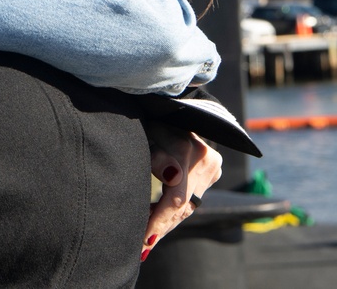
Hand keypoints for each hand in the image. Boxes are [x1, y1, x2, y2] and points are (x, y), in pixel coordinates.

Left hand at [142, 123, 221, 258]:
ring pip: (188, 206)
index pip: (175, 198)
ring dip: (166, 223)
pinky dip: (174, 213)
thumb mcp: (146, 131)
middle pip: (182, 206)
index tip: (143, 238)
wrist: (177, 105)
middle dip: (160, 228)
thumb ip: (156, 154)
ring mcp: (212, 166)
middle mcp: (204, 160)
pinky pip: (192, 198)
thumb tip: (172, 176)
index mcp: (186, 148)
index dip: (159, 220)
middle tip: (141, 249)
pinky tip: (156, 226)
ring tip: (145, 242)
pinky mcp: (213, 171)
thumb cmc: (151, 118)